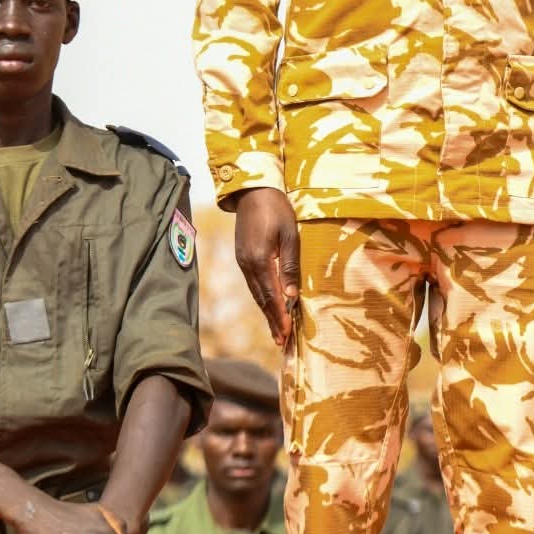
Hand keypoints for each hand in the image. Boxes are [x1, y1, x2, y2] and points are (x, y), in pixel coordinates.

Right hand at [231, 188, 299, 347]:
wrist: (253, 191)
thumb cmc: (277, 209)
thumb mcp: (290, 235)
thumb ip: (289, 265)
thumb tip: (290, 295)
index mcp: (260, 259)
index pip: (272, 295)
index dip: (280, 316)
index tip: (287, 334)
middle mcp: (248, 265)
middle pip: (262, 299)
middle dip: (273, 321)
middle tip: (282, 342)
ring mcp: (243, 262)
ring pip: (256, 293)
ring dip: (267, 313)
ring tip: (276, 332)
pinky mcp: (243, 258)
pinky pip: (253, 284)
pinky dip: (262, 299)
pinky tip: (268, 307)